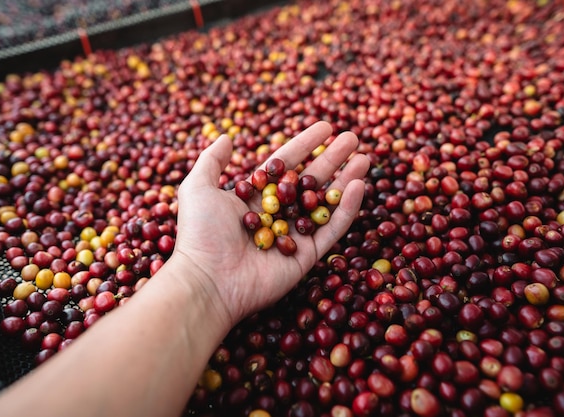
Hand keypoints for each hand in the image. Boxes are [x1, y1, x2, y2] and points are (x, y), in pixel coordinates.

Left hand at [167, 121, 369, 329]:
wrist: (209, 280)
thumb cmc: (201, 233)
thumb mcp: (198, 187)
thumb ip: (212, 161)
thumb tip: (226, 136)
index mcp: (253, 198)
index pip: (285, 165)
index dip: (305, 145)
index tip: (325, 127)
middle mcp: (275, 215)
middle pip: (309, 181)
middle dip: (331, 158)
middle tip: (352, 138)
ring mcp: (292, 236)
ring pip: (324, 203)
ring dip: (345, 180)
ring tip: (364, 158)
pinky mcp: (306, 256)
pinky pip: (330, 229)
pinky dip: (346, 209)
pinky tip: (358, 186)